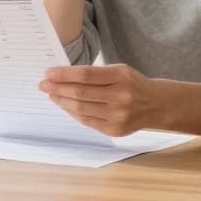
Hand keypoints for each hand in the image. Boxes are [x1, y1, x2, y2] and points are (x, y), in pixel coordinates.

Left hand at [39, 64, 159, 136]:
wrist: (156, 105)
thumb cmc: (132, 84)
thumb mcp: (119, 70)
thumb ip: (94, 73)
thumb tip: (62, 77)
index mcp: (121, 76)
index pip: (85, 75)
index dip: (64, 74)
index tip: (48, 73)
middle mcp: (121, 96)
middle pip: (80, 93)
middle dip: (58, 88)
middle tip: (44, 85)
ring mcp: (118, 115)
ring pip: (81, 109)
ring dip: (62, 101)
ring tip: (52, 95)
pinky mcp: (115, 130)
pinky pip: (87, 121)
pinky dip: (73, 113)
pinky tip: (65, 106)